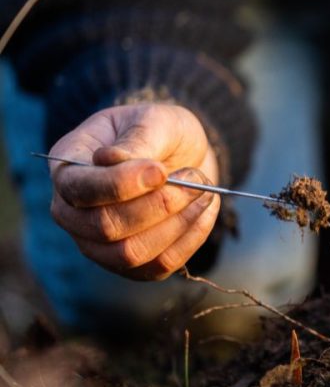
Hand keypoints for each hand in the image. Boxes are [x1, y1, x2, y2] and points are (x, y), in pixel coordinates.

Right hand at [47, 104, 219, 279]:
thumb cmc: (161, 132)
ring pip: (131, 253)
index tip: (160, 170)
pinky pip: (158, 266)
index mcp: (67, 166)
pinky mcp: (130, 264)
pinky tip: (205, 210)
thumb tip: (111, 160)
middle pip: (105, 227)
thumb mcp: (154, 120)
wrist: (182, 154)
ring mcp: (97, 243)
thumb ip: (137, 139)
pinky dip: (190, 239)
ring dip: (177, 223)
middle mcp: (72, 210)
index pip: (78, 188)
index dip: (120, 184)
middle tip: (194, 178)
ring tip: (204, 192)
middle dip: (159, 205)